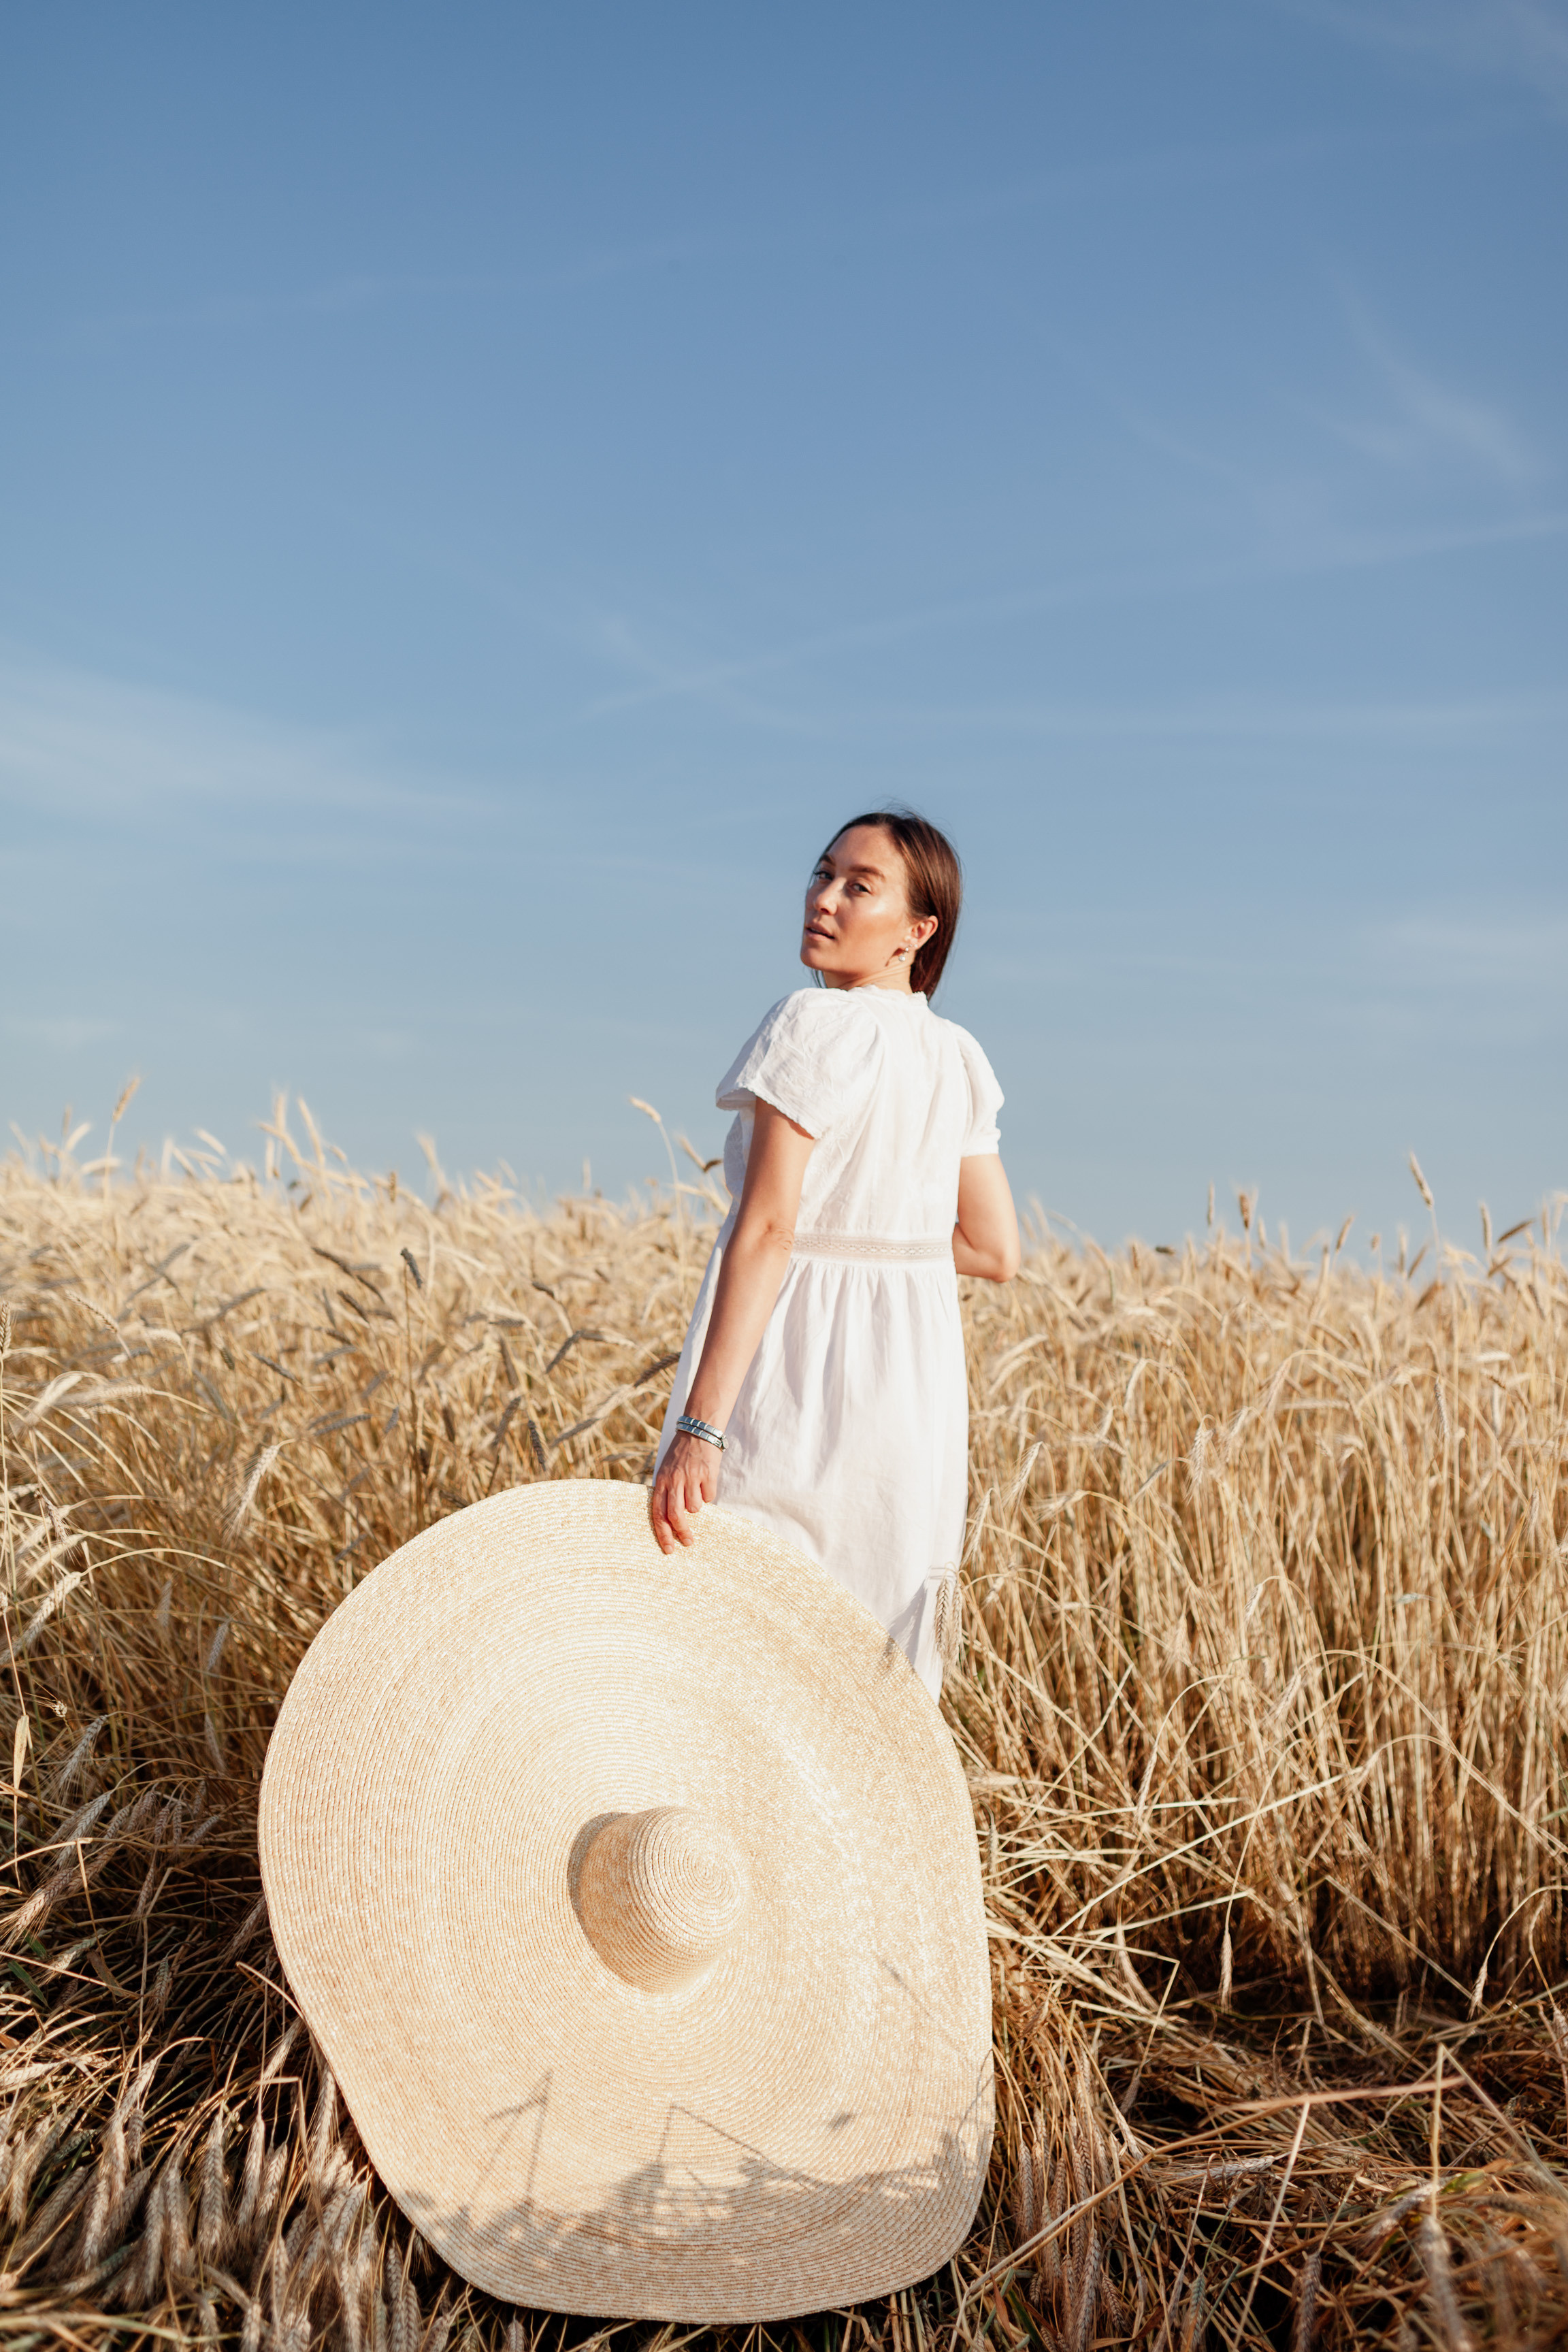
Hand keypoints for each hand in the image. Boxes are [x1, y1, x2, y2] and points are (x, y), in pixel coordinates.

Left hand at [649, 1430, 720, 1553]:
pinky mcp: (707, 1474)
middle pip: (676, 1516)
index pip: (658, 1513)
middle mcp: (674, 1480)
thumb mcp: (667, 1471)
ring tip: (697, 1491)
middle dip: (682, 1532)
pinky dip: (709, 1493)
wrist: (698, 1431)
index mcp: (661, 1481)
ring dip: (697, 1505)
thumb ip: (667, 1492)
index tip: (668, 1549)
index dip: (663, 1534)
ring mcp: (691, 1477)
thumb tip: (672, 1521)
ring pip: (695, 1507)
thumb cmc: (681, 1456)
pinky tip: (706, 1482)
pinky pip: (709, 1496)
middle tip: (688, 1541)